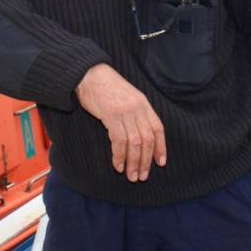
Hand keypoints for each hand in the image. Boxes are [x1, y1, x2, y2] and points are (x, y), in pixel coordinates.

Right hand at [76, 64, 166, 181]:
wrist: (89, 73)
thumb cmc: (106, 87)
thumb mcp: (128, 96)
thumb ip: (136, 112)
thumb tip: (141, 136)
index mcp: (143, 103)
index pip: (157, 128)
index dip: (161, 147)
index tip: (160, 163)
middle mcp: (137, 107)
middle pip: (147, 139)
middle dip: (146, 161)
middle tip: (142, 176)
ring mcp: (125, 111)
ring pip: (135, 143)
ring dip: (133, 162)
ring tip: (131, 175)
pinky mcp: (111, 115)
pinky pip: (119, 141)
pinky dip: (119, 156)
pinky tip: (117, 165)